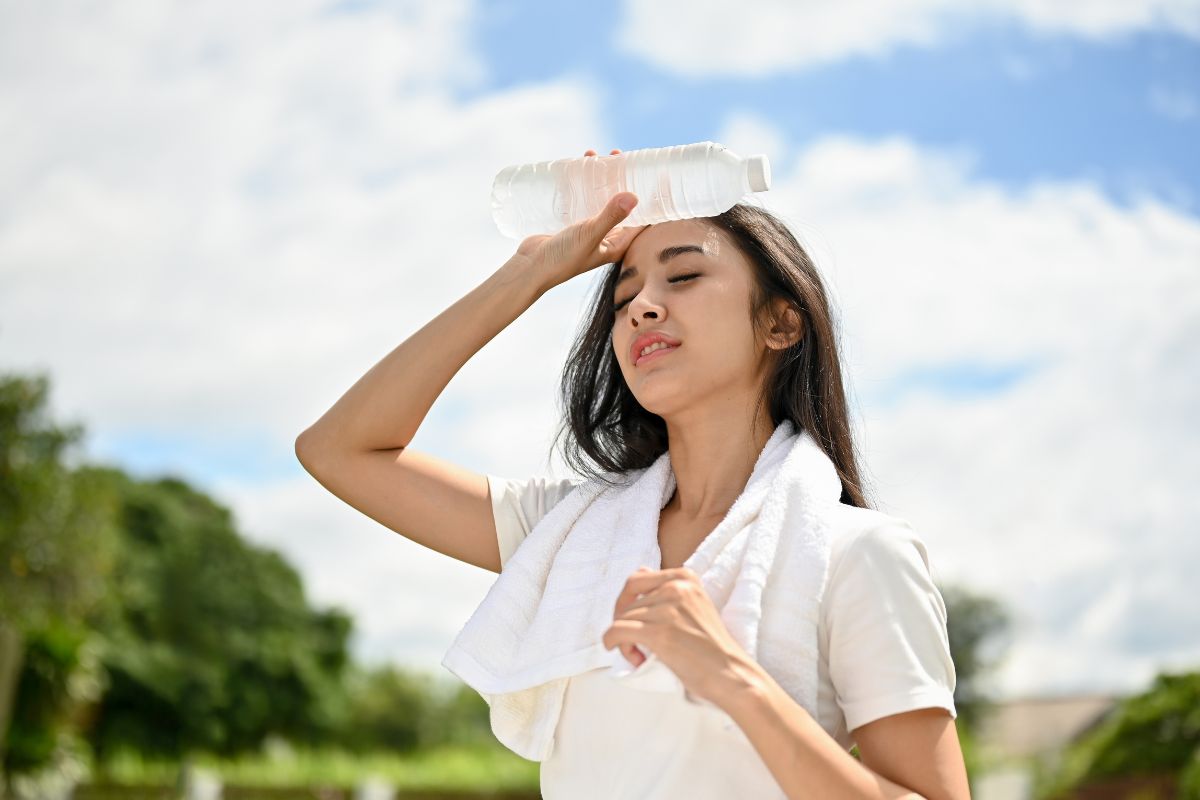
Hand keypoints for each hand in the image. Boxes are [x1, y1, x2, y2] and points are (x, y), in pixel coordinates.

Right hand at [508, 148, 647, 291]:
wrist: (530, 267)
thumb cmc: (563, 258)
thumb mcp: (590, 234)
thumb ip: (611, 216)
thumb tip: (634, 196)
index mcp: (617, 244)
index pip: (640, 219)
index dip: (647, 197)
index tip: (649, 173)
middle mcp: (605, 236)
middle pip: (619, 203)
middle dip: (619, 178)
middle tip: (616, 155)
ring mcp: (587, 229)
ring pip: (599, 198)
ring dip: (598, 177)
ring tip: (594, 155)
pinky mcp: (571, 224)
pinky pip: (581, 199)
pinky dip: (581, 184)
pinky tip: (577, 168)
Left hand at [601, 566, 758, 707]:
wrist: (732, 674)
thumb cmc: (712, 648)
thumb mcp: (695, 606)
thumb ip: (669, 594)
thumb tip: (635, 586)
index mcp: (685, 578)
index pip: (637, 579)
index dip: (627, 601)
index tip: (630, 619)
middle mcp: (676, 588)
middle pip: (627, 602)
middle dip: (624, 622)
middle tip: (633, 642)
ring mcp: (667, 609)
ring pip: (621, 619)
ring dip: (625, 641)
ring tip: (643, 656)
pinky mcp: (659, 633)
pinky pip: (617, 631)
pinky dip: (613, 643)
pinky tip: (630, 657)